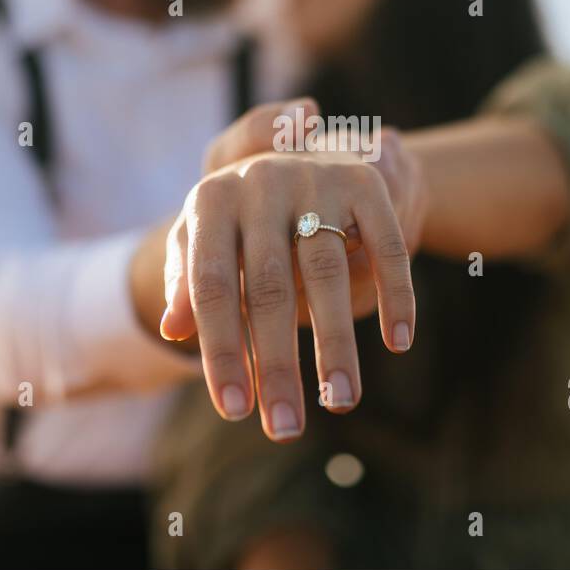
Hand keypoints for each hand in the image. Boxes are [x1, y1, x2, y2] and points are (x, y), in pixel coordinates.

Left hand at [157, 101, 422, 441]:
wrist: (297, 143)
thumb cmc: (240, 216)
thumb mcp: (202, 236)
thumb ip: (185, 282)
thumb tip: (171, 330)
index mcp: (212, 200)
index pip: (212, 287)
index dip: (222, 351)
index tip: (234, 412)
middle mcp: (261, 182)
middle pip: (268, 288)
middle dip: (277, 363)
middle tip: (285, 427)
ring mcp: (316, 179)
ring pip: (326, 271)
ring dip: (336, 342)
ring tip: (340, 399)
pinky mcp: (365, 182)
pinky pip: (385, 244)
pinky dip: (395, 292)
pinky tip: (399, 342)